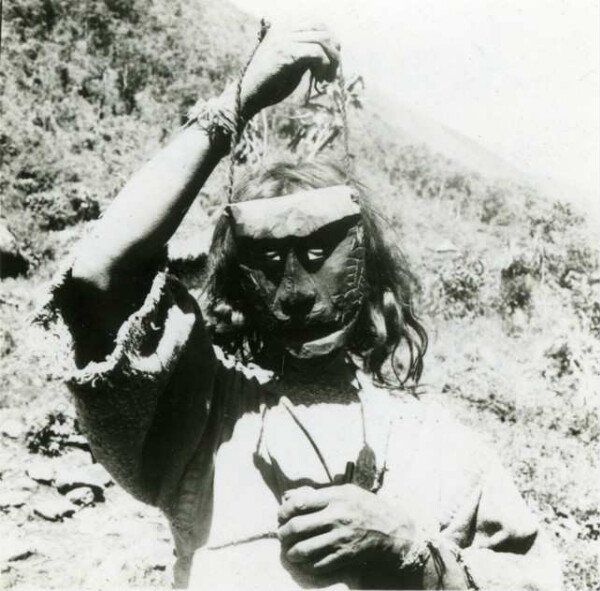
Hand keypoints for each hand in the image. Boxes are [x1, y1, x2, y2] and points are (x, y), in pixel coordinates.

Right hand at [239, 23, 340, 118]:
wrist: (248, 95)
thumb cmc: (269, 84)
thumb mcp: (291, 63)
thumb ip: (305, 54)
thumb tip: (329, 53)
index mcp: (285, 28)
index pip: (318, 24)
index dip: (331, 43)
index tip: (332, 64)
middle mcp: (284, 29)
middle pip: (323, 30)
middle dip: (334, 53)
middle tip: (332, 74)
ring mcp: (284, 39)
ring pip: (322, 40)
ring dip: (331, 61)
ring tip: (326, 79)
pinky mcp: (285, 53)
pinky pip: (316, 53)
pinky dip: (324, 66)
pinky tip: (320, 79)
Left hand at [277, 484, 414, 572]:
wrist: (393, 529)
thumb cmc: (366, 506)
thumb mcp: (346, 491)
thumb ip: (319, 493)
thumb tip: (290, 496)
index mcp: (336, 497)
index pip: (300, 503)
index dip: (285, 510)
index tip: (282, 514)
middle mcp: (337, 516)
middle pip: (298, 526)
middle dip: (284, 532)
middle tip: (282, 534)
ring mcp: (340, 538)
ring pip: (305, 549)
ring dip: (292, 552)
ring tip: (290, 550)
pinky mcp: (345, 555)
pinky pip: (319, 564)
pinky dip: (308, 565)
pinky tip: (305, 561)